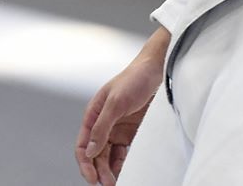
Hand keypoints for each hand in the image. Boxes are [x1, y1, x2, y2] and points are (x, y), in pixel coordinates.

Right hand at [75, 28, 169, 184]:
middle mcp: (103, 123)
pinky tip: (125, 172)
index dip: (85, 163)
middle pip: (96, 154)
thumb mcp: (116, 102)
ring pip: (108, 156)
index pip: (83, 144)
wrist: (158, 69)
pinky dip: (122, 164)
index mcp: (94, 113)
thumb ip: (101, 127)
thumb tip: (89, 152)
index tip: (92, 179)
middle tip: (108, 184)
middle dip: (99, 170)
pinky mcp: (131, 131)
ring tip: (116, 182)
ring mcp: (117, 128)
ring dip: (110, 170)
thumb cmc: (135, 79)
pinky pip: (123, 152)